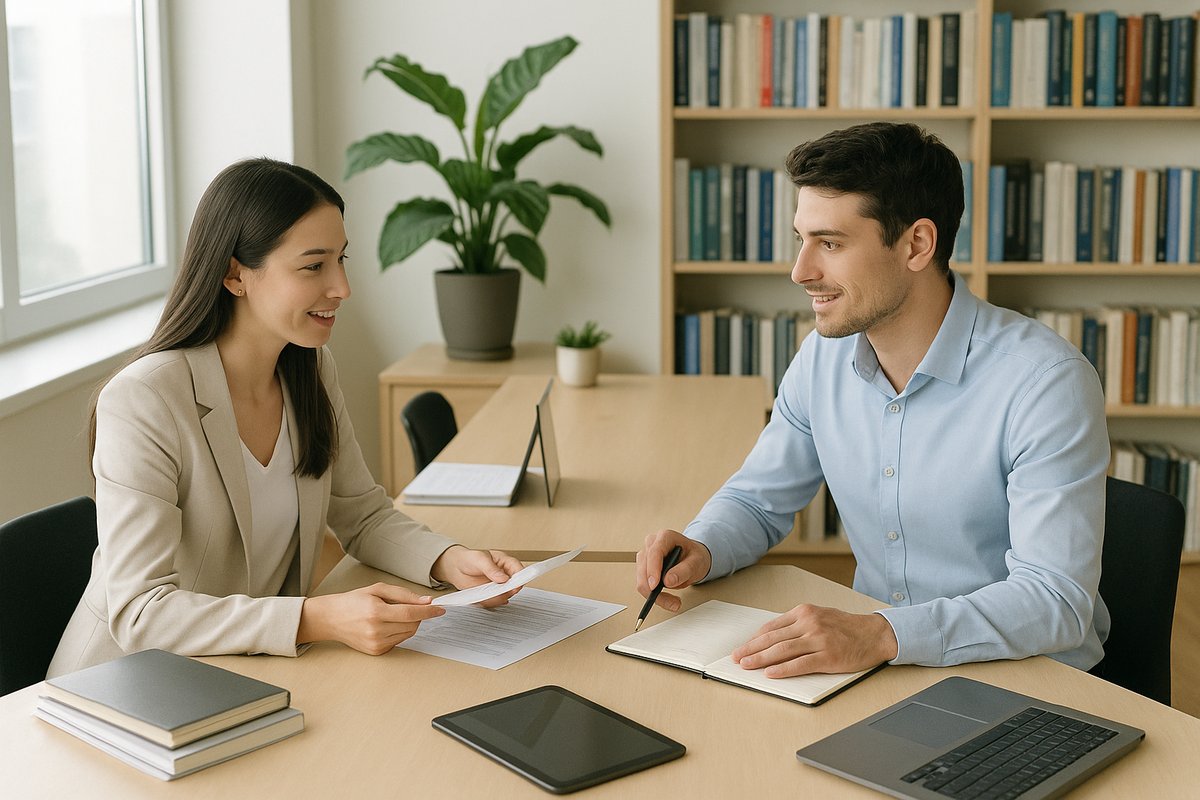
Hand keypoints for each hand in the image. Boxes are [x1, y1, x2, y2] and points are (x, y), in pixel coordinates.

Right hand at [297, 583, 445, 654]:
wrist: (331, 619)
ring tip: (393, 615)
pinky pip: (399, 641)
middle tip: (410, 607)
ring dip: (409, 624)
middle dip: (418, 616)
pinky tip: (386, 625)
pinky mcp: (376, 651)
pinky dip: (399, 632)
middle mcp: (376, 630)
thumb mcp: (377, 589)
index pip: (410, 614)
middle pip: (412, 625)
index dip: (428, 611)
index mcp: (375, 611)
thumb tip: (425, 601)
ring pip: (408, 634)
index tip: (440, 609)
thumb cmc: (353, 601)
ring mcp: (376, 643)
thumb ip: (403, 594)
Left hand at [430, 545, 523, 606]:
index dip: (519, 578)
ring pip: (504, 596)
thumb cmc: (468, 559)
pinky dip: (488, 602)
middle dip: (506, 591)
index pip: (519, 570)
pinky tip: (480, 596)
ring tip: (483, 592)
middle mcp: (504, 575)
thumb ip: (492, 569)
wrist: (456, 568)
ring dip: (495, 598)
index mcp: (505, 562)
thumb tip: (503, 578)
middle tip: (495, 591)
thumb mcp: (479, 559)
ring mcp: (498, 586)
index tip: (514, 586)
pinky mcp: (491, 595)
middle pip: (514, 586)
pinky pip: (494, 602)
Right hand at [635, 529, 711, 612]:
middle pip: (644, 568)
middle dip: (654, 589)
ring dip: (654, 595)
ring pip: (641, 579)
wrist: (693, 559)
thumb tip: (668, 581)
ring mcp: (646, 555)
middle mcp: (652, 544)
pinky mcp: (644, 567)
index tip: (655, 586)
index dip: (653, 570)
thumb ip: (684, 570)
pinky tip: (666, 598)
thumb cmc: (694, 556)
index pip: (654, 553)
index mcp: (665, 537)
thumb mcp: (696, 562)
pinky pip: (643, 583)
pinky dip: (653, 594)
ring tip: (672, 602)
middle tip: (671, 603)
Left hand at [731, 604, 897, 677]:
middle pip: (772, 638)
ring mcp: (819, 640)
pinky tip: (771, 674)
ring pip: (782, 651)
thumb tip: (772, 638)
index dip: (754, 639)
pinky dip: (783, 669)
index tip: (743, 647)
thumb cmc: (846, 627)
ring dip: (760, 659)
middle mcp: (809, 623)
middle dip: (751, 649)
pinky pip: (800, 664)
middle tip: (737, 658)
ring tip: (747, 666)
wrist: (875, 634)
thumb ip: (797, 624)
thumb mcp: (819, 616)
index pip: (772, 627)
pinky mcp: (828, 656)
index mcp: (804, 612)